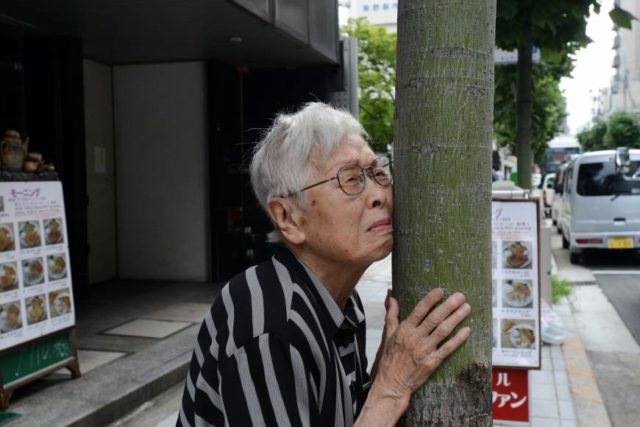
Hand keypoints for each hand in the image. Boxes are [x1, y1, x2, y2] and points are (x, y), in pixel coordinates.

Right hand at [364, 288, 470, 418]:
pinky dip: (458, 339)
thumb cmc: (389, 358)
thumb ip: (391, 314)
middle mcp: (415, 338)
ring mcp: (424, 351)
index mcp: (404, 330)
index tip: (441, 290)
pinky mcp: (432, 362)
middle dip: (449, 306)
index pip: (419, 310)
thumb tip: (392, 295)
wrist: (391, 383)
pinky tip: (467, 330)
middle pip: (434, 318)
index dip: (431, 300)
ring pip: (443, 331)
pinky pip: (448, 348)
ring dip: (456, 318)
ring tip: (466, 308)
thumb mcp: (387, 334)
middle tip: (461, 296)